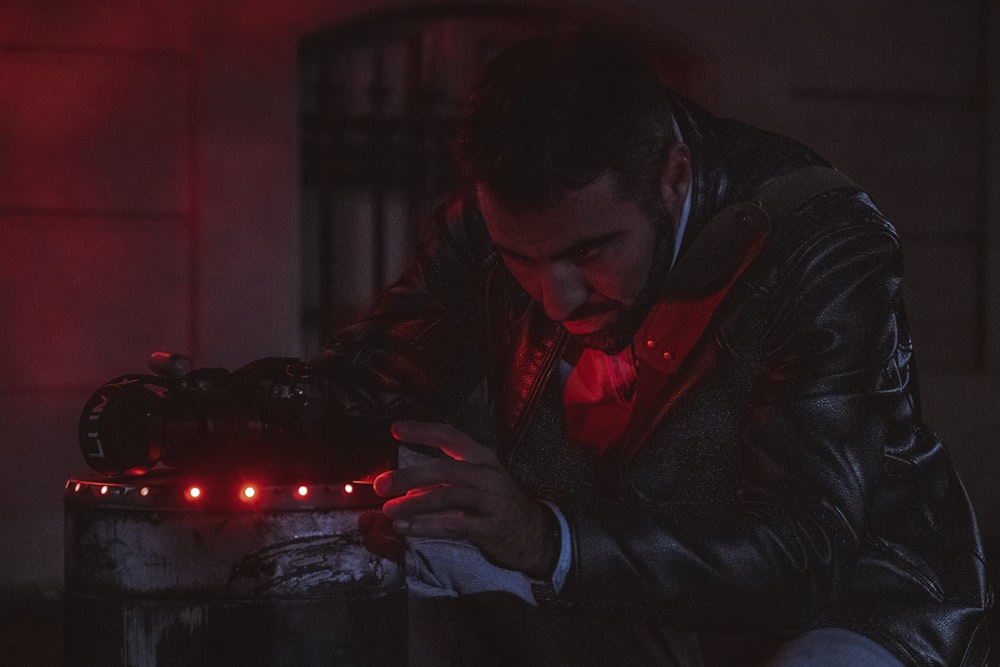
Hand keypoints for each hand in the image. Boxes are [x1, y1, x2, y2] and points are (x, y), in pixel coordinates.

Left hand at [373, 420, 556, 577]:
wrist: (535, 534)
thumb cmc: (498, 505)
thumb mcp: (477, 483)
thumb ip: (445, 480)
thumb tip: (405, 484)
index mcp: (482, 457)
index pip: (450, 436)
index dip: (422, 431)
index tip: (395, 429)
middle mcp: (487, 474)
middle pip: (445, 468)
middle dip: (409, 475)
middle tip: (381, 484)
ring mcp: (491, 500)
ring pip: (448, 496)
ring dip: (415, 503)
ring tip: (389, 510)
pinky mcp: (491, 527)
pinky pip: (454, 524)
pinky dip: (427, 526)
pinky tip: (406, 528)